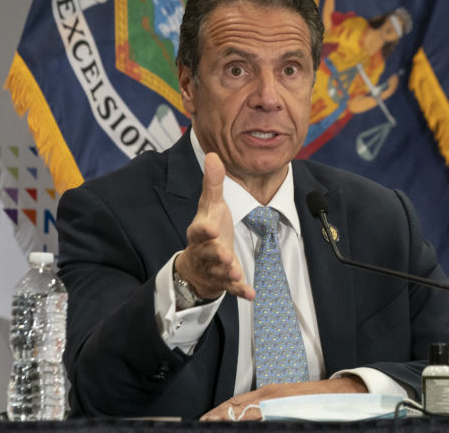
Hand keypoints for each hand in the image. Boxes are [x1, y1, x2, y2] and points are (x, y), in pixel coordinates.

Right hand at [175, 153, 255, 300]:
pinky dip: (240, 291)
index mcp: (201, 231)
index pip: (199, 230)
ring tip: (236, 272)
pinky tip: (252, 294)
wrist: (197, 263)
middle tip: (225, 255)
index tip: (213, 228)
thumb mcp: (210, 205)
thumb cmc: (208, 228)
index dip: (205, 230)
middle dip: (216, 254)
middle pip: (208, 253)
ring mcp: (214, 267)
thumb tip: (213, 154)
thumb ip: (213, 183)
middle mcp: (205, 251)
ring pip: (219, 272)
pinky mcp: (224, 281)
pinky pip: (231, 288)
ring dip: (227, 273)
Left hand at [200, 376, 367, 420]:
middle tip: (203, 424)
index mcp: (268, 392)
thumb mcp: (286, 400)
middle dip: (217, 418)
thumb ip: (267, 407)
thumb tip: (250, 416)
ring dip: (228, 420)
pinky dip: (247, 422)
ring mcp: (277, 405)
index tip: (204, 419)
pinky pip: (262, 419)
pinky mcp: (285, 412)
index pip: (235, 402)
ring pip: (245, 414)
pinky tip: (239, 427)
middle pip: (235, 408)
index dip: (217, 411)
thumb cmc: (315, 398)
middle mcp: (269, 396)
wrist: (341, 395)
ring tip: (213, 425)